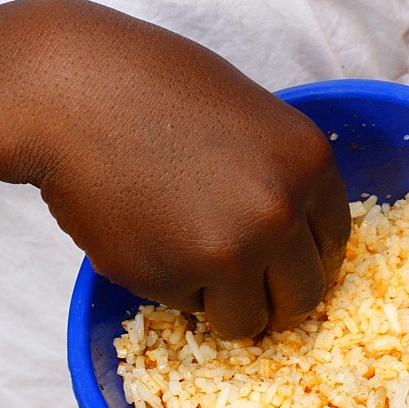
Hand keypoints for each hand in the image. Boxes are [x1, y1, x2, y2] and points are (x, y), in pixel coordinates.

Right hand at [0, 0, 349, 338]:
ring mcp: (229, 251)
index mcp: (310, 164)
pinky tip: (145, 231)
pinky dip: (169, 285)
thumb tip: (297, 235)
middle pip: (304, 295)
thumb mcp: (251, 115)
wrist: (73, 91)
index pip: (335, 243)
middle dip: (274, 296)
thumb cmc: (157, 86)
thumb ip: (281, 175)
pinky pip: (187, 308)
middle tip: (241, 281)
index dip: (307, 258)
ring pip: (247, 320)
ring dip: (221, 301)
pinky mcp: (172, 278)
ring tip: (183, 249)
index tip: (287, 266)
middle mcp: (281, 212)